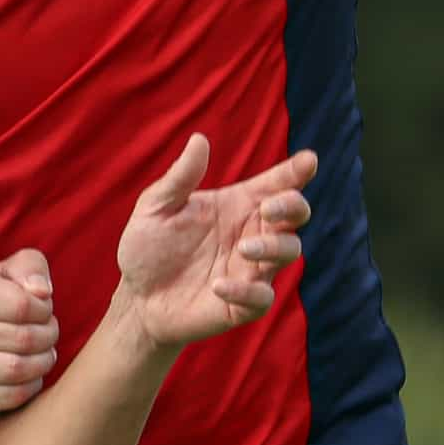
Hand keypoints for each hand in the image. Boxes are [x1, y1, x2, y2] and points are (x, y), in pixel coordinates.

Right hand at [0, 250, 59, 413]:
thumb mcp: (12, 270)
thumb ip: (31, 267)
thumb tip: (41, 293)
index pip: (23, 306)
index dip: (45, 309)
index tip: (44, 310)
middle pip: (24, 339)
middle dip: (49, 336)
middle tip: (49, 333)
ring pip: (17, 370)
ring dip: (43, 363)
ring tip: (45, 352)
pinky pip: (10, 397)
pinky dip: (31, 387)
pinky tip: (31, 374)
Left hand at [114, 135, 315, 348]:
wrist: (135, 298)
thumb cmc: (148, 247)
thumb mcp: (156, 207)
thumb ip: (180, 177)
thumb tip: (199, 140)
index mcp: (236, 205)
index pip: (275, 184)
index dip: (295, 172)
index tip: (308, 160)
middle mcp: (251, 234)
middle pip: (294, 215)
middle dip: (291, 207)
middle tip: (268, 208)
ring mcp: (251, 269)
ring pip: (288, 252)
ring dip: (272, 247)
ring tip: (243, 248)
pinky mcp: (242, 305)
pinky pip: (261, 298)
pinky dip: (247, 291)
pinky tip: (219, 285)